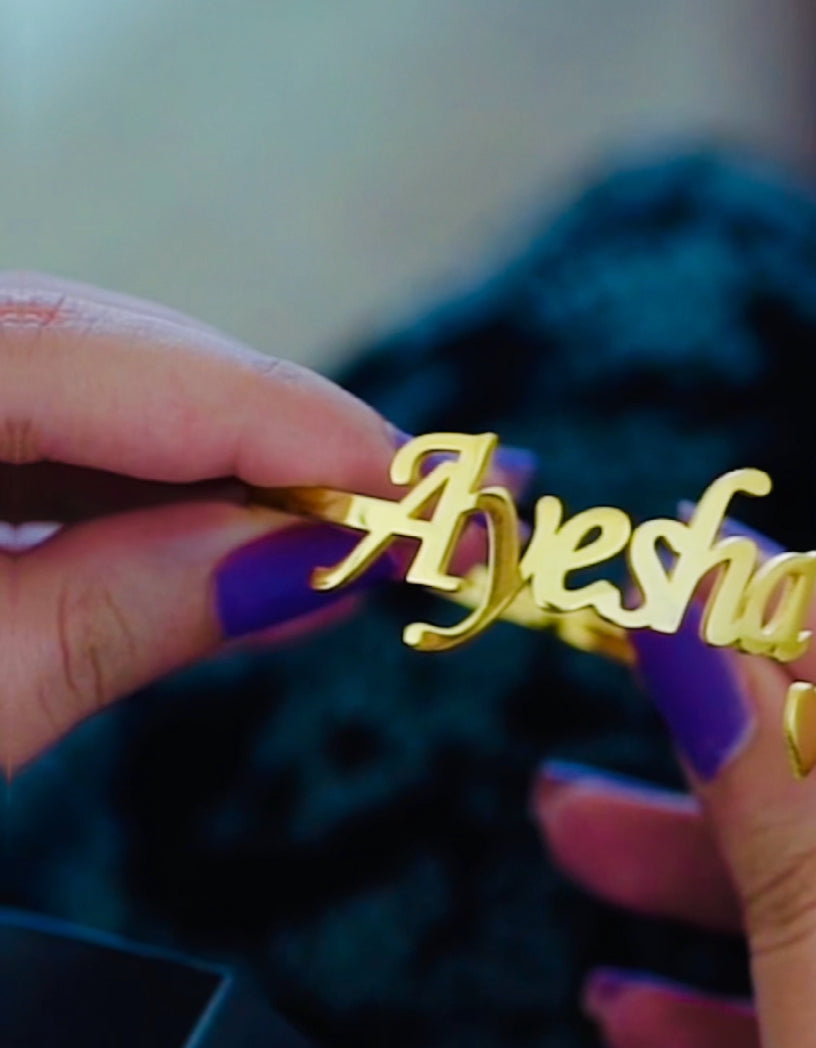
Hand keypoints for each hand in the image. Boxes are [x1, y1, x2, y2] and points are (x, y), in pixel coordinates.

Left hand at [0, 272, 532, 773]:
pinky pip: (54, 426)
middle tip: (431, 516)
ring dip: (233, 468)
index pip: (148, 374)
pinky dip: (148, 488)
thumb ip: (128, 608)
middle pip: (131, 354)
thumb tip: (312, 556)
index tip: (445, 504)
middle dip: (292, 441)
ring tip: (356, 533)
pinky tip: (233, 539)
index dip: (316, 435)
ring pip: (102, 384)